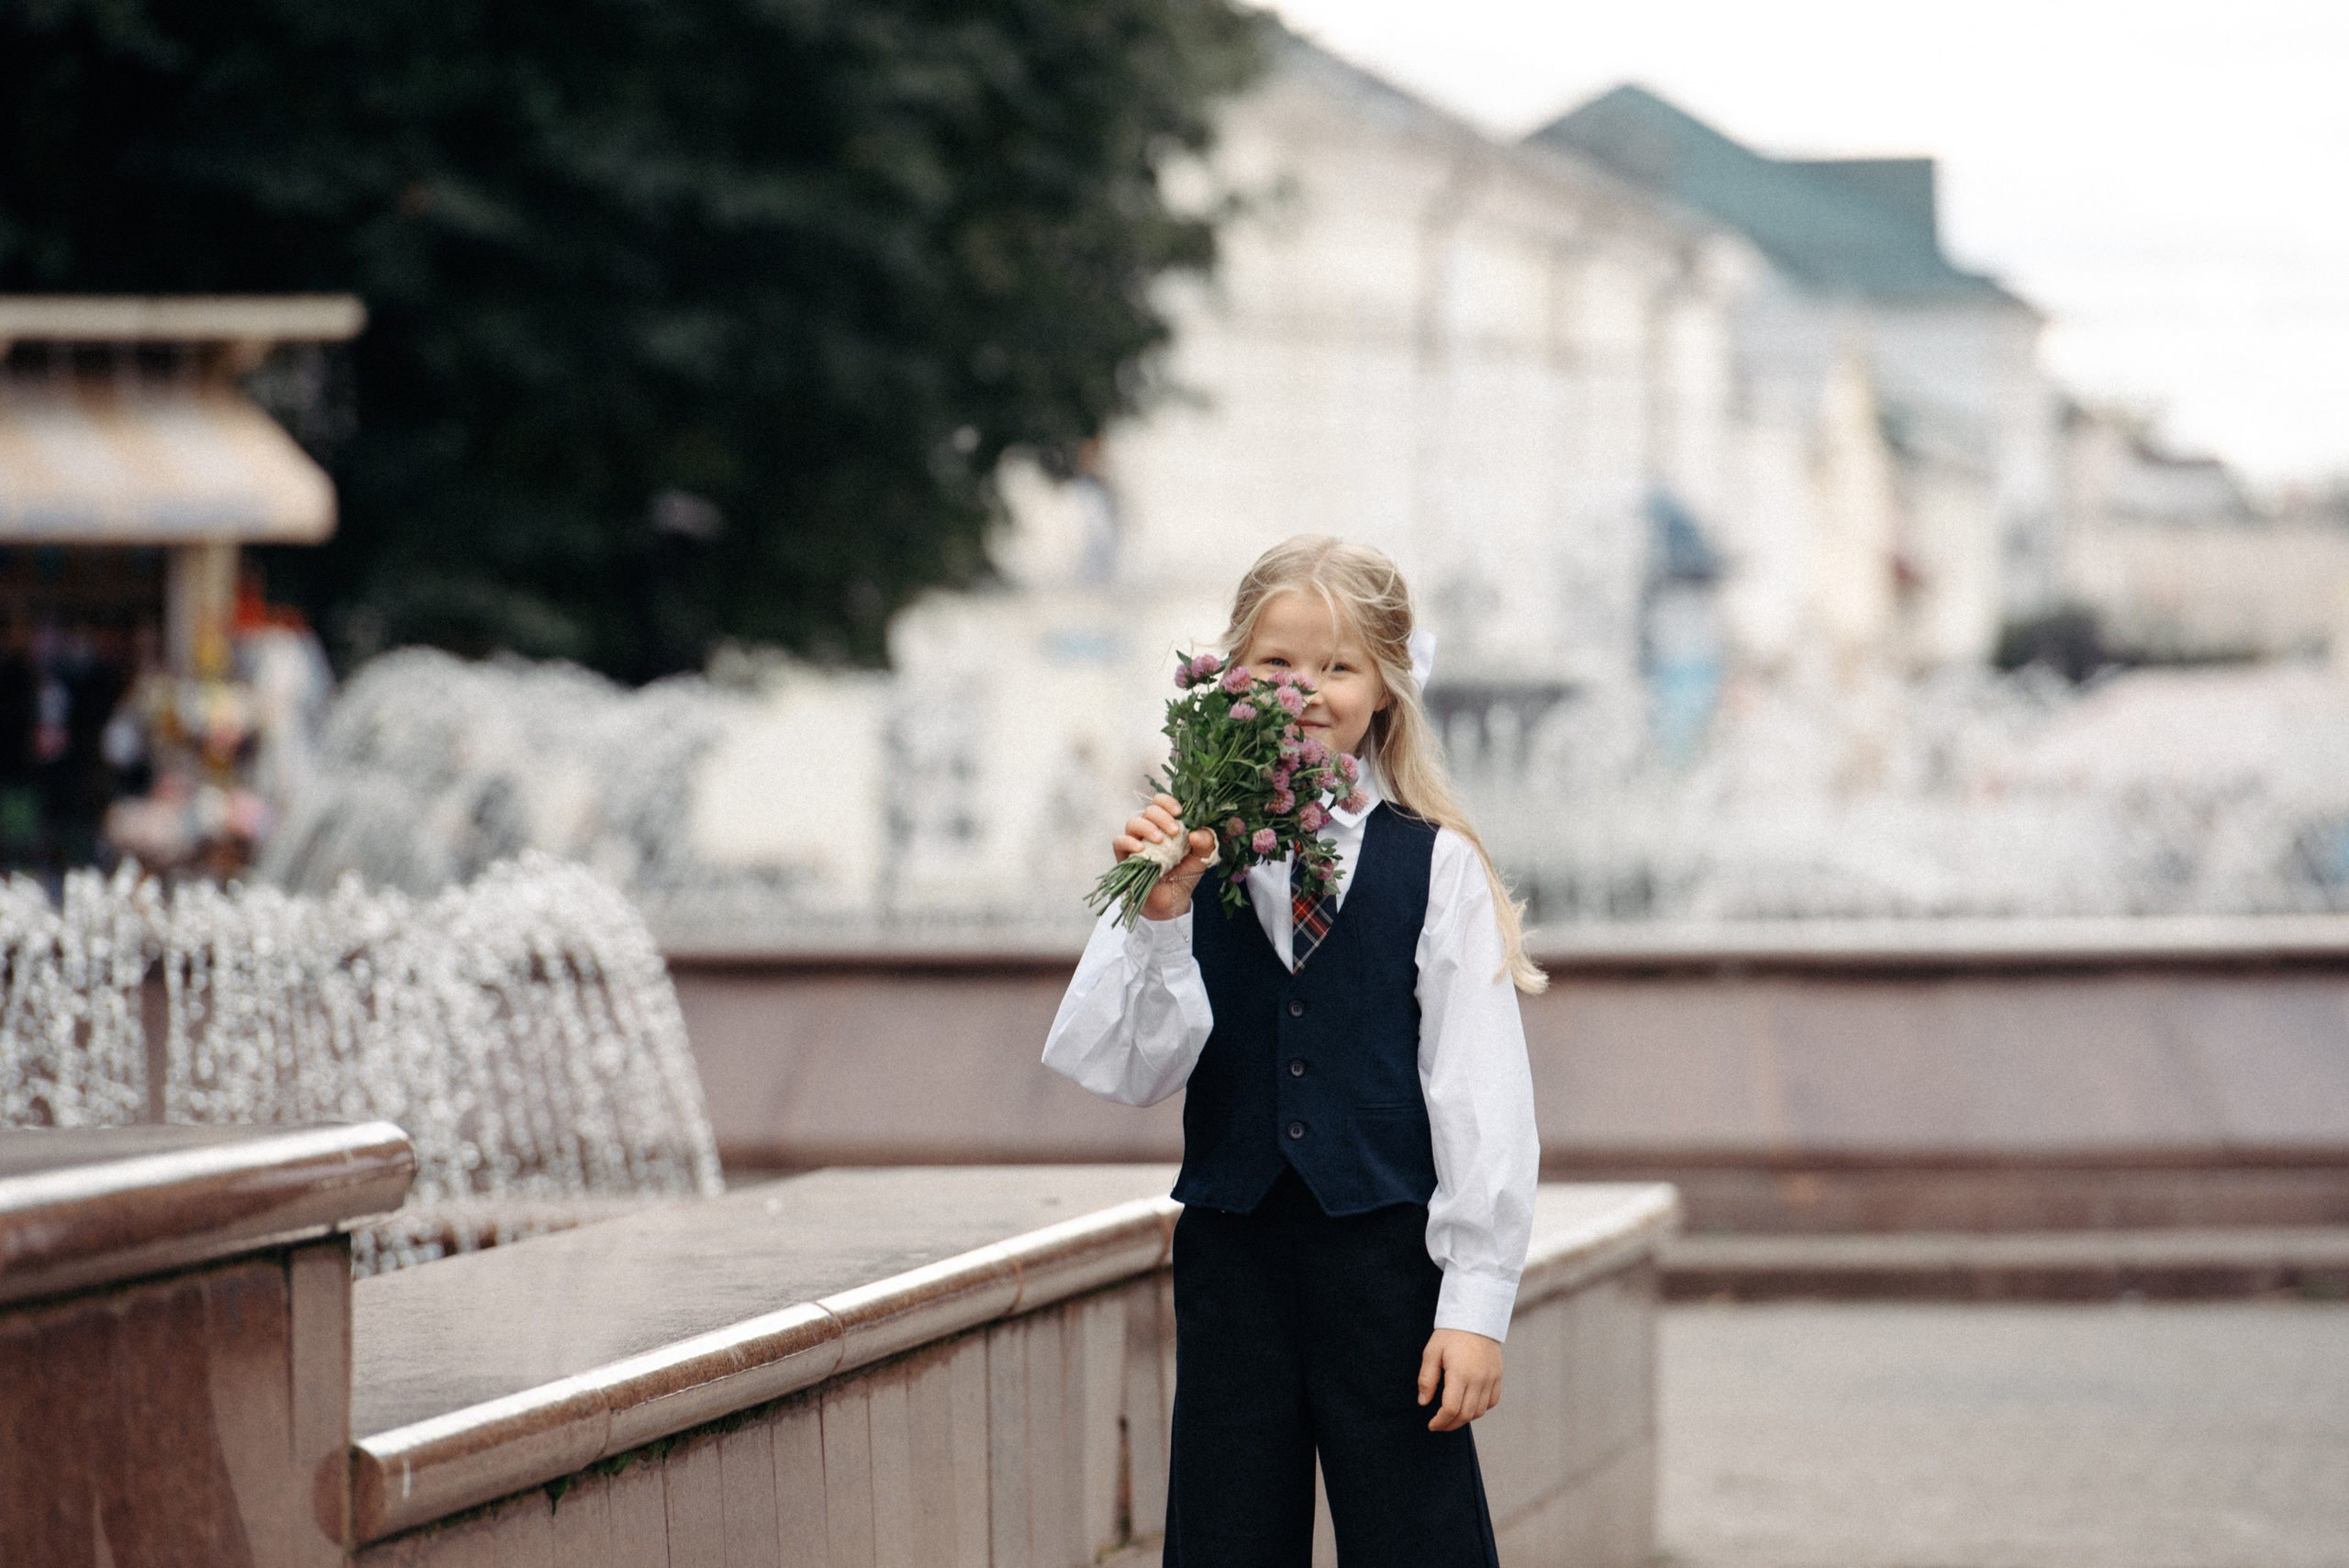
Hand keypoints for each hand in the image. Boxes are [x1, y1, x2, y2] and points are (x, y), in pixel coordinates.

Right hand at [1113, 793, 1217, 921]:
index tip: (1180, 812)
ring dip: (1147, 827)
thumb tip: (1196, 832)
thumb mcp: (1201, 858)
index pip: (1161, 802)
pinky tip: (1141, 848)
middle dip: (1162, 817)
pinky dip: (1128, 841)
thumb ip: (1206, 843)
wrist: (1172, 901)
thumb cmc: (1185, 875)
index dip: (1168, 802)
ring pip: (1133, 822)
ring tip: (1160, 840)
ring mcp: (1135, 842)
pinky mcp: (1124, 857)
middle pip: (1149, 810)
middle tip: (1175, 831)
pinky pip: (1119, 841)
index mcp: (1166, 824)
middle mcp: (1149, 830)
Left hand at [1417, 1329, 1501, 1430]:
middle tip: (1439, 1425)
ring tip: (1452, 1416)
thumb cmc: (1450, 1333)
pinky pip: (1492, 1401)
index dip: (1440, 1421)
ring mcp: (1490, 1378)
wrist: (1476, 1316)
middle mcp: (1478, 1379)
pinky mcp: (1498, 1376)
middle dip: (1451, 1424)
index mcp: (1460, 1374)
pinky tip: (1469, 1405)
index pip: (1451, 1408)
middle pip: (1466, 1414)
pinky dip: (1480, 1408)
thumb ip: (1427, 1379)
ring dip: (1465, 1418)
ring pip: (1479, 1411)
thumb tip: (1423, 1402)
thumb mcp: (1432, 1352)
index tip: (1431, 1425)